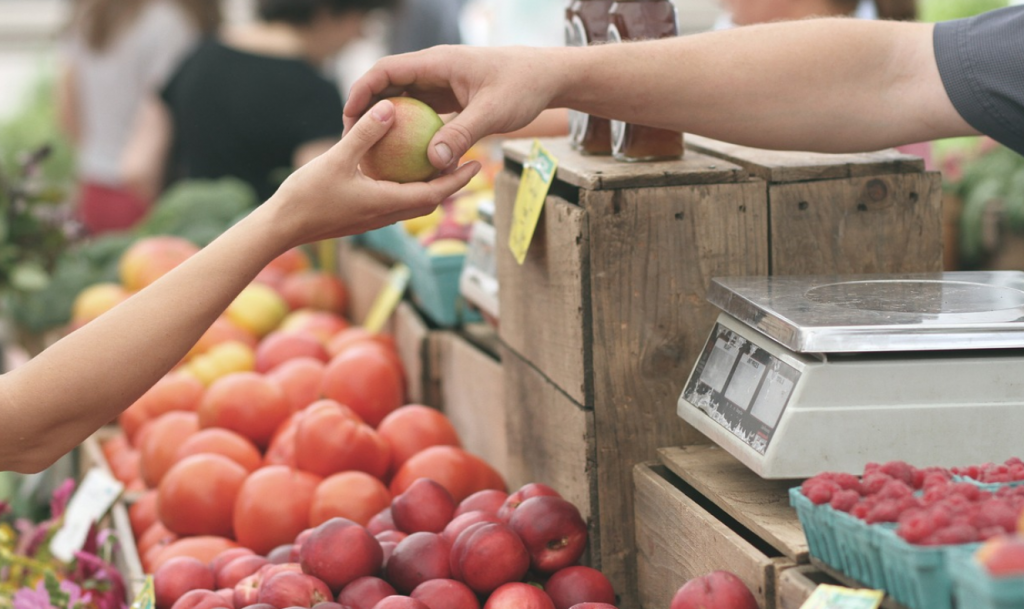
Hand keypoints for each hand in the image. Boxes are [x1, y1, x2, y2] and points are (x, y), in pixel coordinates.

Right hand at [268, 98, 480, 249]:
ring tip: (439, 163)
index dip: (458, 180)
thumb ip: (365, 134)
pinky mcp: (361, 216)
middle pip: (429, 200)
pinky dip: (405, 186)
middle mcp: (385, 215)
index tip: (477, 165)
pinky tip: (399, 168)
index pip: (434, 194)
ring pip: (411, 203)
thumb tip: (390, 107)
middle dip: (451, 183)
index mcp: (387, 203)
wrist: (281, 228)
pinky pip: (393, 200)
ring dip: (429, 186)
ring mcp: (373, 218)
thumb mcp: (337, 159)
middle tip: (467, 161)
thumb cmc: (307, 196)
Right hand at [344, 46, 560, 170]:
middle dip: (367, 109)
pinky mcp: (450, 97)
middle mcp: (434, 70)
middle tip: (352, 139)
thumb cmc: (523, 87)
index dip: (362, 91)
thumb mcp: (492, 113)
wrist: (547, 77)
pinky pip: (421, 112)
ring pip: (403, 100)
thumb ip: (462, 135)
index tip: (349, 117)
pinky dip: (409, 130)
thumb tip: (433, 162)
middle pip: (388, 85)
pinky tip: (404, 156)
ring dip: (387, 121)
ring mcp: (441, 83)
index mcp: (437, 63)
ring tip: (371, 150)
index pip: (386, 70)